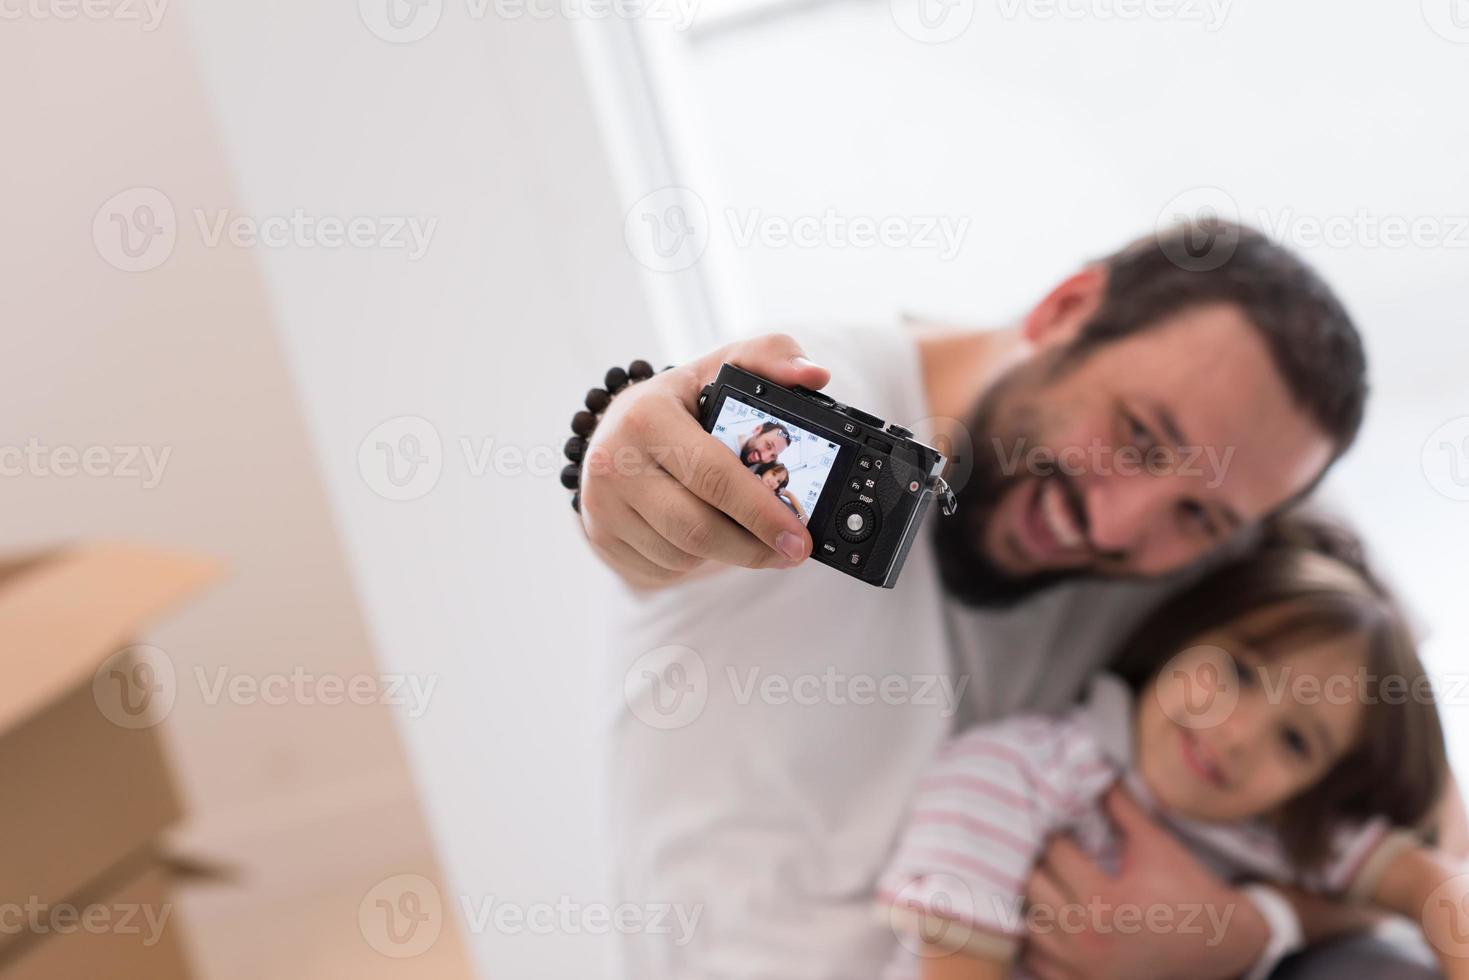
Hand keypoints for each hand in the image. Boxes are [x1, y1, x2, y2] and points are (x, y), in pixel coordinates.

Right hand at [578, 333, 830, 588]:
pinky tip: (704, 535)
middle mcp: (614, 463)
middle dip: (754, 548)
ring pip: (682, 555)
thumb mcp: (722, 367)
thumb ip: (772, 357)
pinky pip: (662, 568)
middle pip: (696, 528)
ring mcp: (601, 506)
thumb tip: (814, 374)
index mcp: (647, 417)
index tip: (800, 538)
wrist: (615, 426)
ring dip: (726, 553)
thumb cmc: (683, 400)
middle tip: (792, 553)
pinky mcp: (602, 538)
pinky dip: (694, 560)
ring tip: (747, 534)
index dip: (762, 513)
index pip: (713, 475)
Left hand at [1020, 786, 1265, 979]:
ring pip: (1027, 926)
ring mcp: (1082, 968)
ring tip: (1038, 878)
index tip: (1048, 817)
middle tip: (1036, 845)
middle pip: (1031, 888)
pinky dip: (1033, 941)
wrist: (1219, 944)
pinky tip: (1043, 917)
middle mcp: (1087, 938)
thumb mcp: (1156, 845)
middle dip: (1033, 862)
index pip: (1053, 854)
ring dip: (1028, 901)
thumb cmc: (1188, 889)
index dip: (1050, 830)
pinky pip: (1035, 963)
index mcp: (1105, 901)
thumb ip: (1121, 808)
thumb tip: (1097, 771)